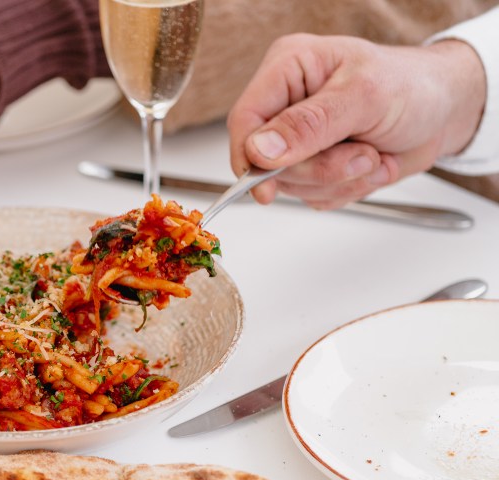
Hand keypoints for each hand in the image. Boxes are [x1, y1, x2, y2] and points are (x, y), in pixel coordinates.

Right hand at [226, 34, 485, 208]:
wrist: (446, 111)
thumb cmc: (412, 86)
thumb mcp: (364, 97)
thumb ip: (309, 124)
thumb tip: (260, 149)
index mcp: (288, 70)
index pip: (245, 118)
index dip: (249, 157)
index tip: (265, 187)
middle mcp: (287, 105)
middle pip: (268, 161)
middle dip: (319, 169)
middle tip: (360, 155)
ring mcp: (299, 140)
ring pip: (292, 185)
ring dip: (338, 180)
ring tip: (372, 155)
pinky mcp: (314, 167)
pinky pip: (313, 197)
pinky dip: (347, 190)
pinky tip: (370, 164)